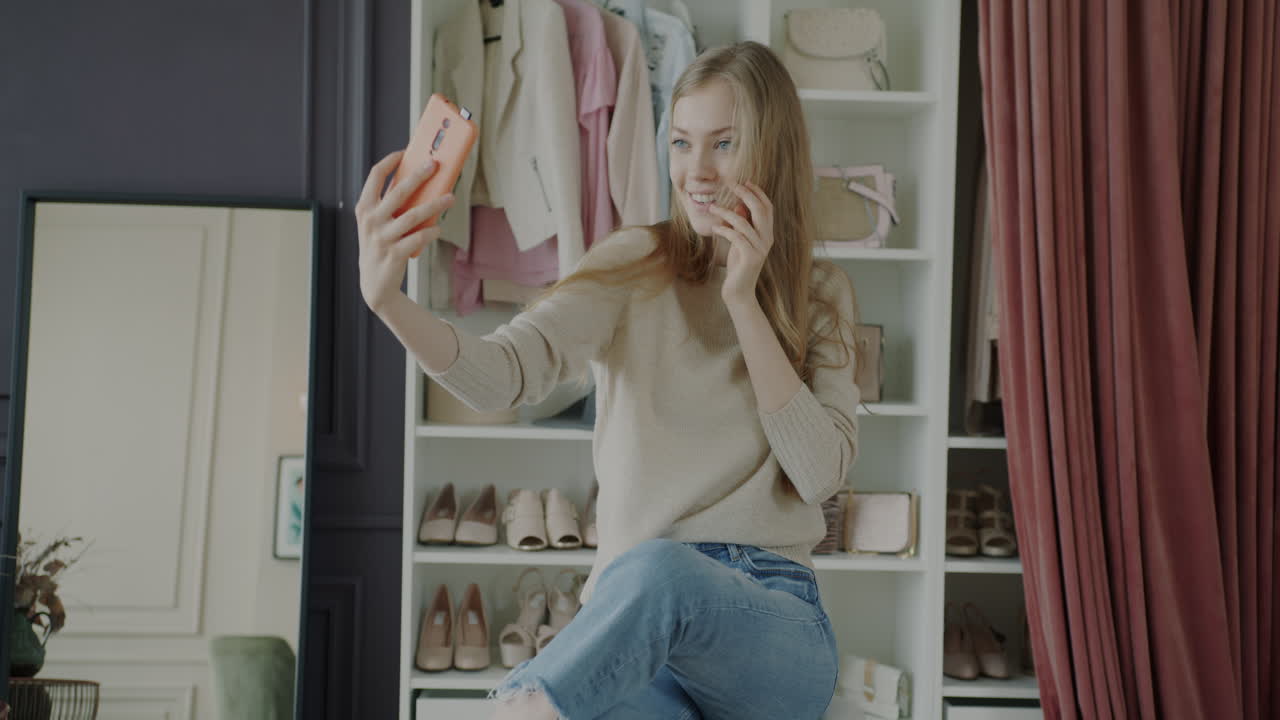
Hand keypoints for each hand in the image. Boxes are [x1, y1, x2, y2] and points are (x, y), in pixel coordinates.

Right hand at [355, 150, 454, 315]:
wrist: (374, 282)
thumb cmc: (381, 244)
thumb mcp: (378, 222)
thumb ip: (391, 203)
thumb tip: (419, 179)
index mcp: (364, 207)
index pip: (375, 175)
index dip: (391, 161)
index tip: (407, 151)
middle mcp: (371, 220)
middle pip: (398, 191)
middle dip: (419, 175)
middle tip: (435, 164)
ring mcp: (382, 237)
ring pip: (413, 215)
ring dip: (434, 204)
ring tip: (450, 197)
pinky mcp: (395, 253)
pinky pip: (418, 237)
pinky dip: (430, 232)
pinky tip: (438, 228)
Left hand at [708, 181, 773, 307]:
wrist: (739, 292)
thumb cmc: (738, 266)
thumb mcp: (740, 242)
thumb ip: (741, 225)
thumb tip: (738, 205)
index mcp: (767, 234)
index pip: (767, 207)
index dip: (758, 193)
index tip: (745, 182)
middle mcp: (767, 239)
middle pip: (760, 209)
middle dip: (745, 194)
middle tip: (731, 184)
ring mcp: (760, 248)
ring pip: (743, 222)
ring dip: (725, 212)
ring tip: (712, 207)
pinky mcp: (750, 257)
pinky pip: (736, 236)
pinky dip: (724, 229)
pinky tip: (714, 228)